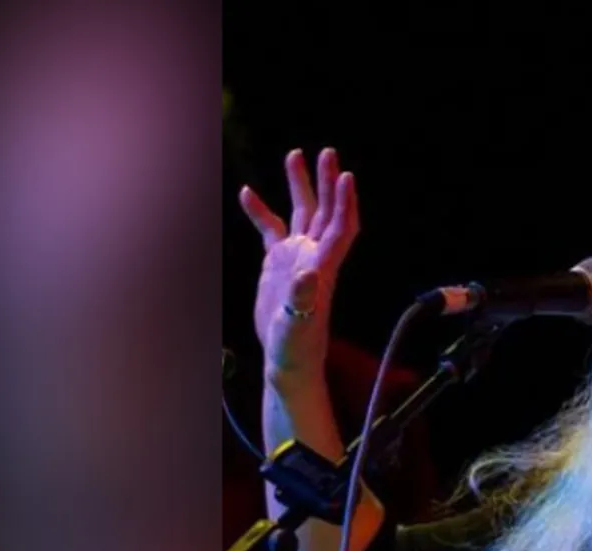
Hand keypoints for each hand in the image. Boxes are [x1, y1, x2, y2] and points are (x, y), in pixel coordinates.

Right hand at [239, 147, 358, 384]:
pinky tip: (247, 192)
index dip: (344, 203)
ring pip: (301, 213)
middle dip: (326, 182)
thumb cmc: (297, 345)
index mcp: (324, 268)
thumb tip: (306, 274)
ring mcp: (296, 256)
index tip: (345, 176)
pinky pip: (271, 229)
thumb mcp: (300, 324)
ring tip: (294, 155)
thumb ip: (303, 300)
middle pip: (325, 211)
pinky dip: (260, 211)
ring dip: (299, 185)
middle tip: (326, 152)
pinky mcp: (278, 263)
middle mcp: (314, 256)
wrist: (287, 357)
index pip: (340, 227)